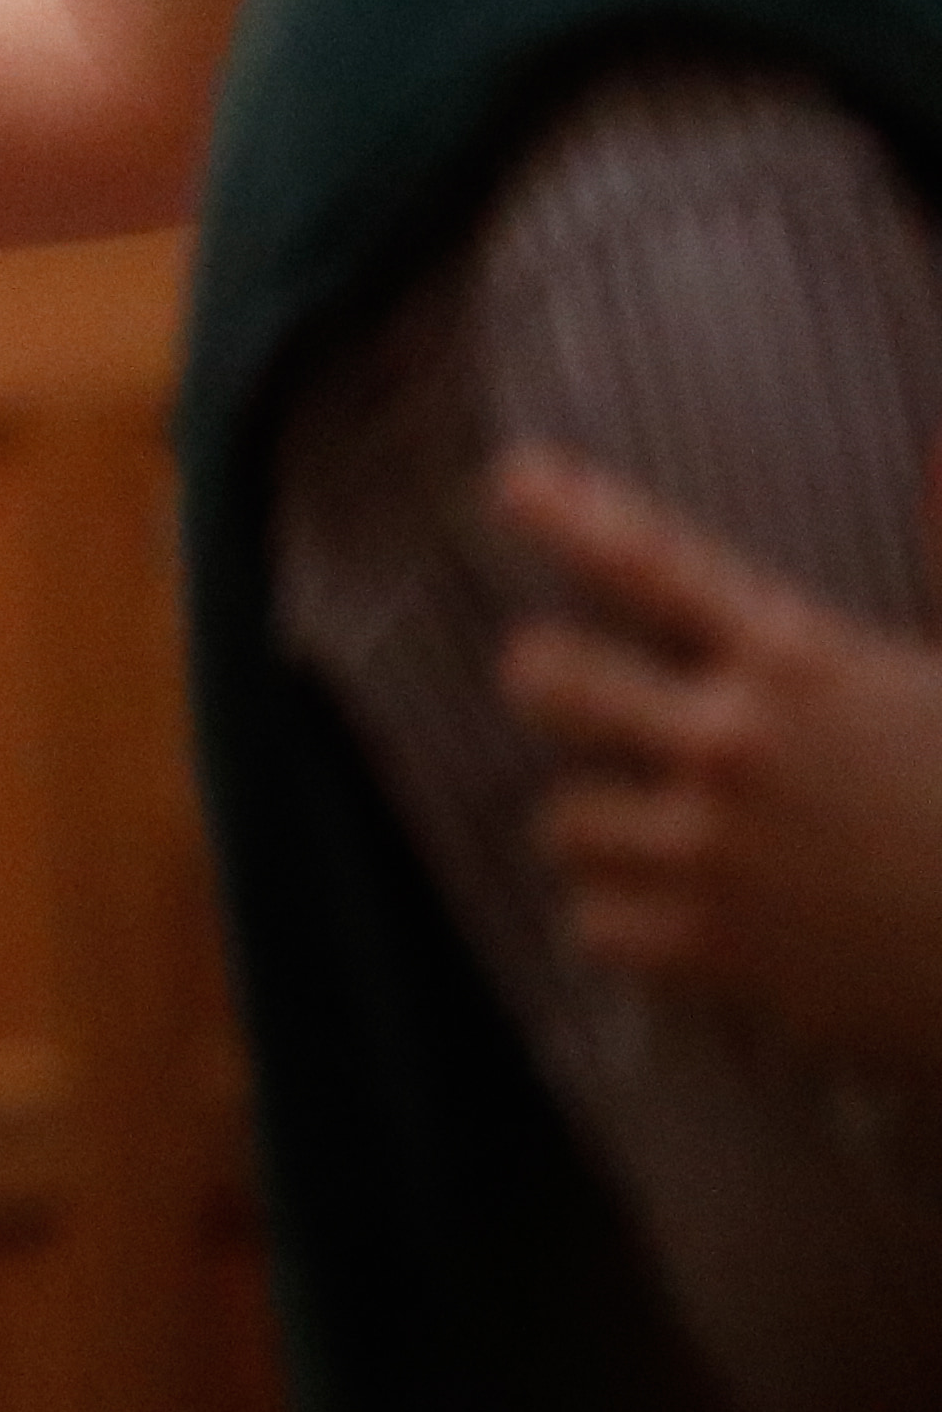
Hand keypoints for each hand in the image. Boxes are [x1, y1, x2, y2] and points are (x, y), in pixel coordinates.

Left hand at [495, 442, 941, 1081]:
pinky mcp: (713, 952)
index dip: (568, 513)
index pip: (649, 561)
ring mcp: (715, 850)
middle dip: (551, 684)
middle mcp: (736, 743)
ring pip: (563, 819)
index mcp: (805, 662)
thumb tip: (938, 459)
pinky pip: (592, 925)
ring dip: (602, 827)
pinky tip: (673, 917)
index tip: (512, 483)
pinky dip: (622, 925)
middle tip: (572, 696)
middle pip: (546, 679)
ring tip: (660, 832)